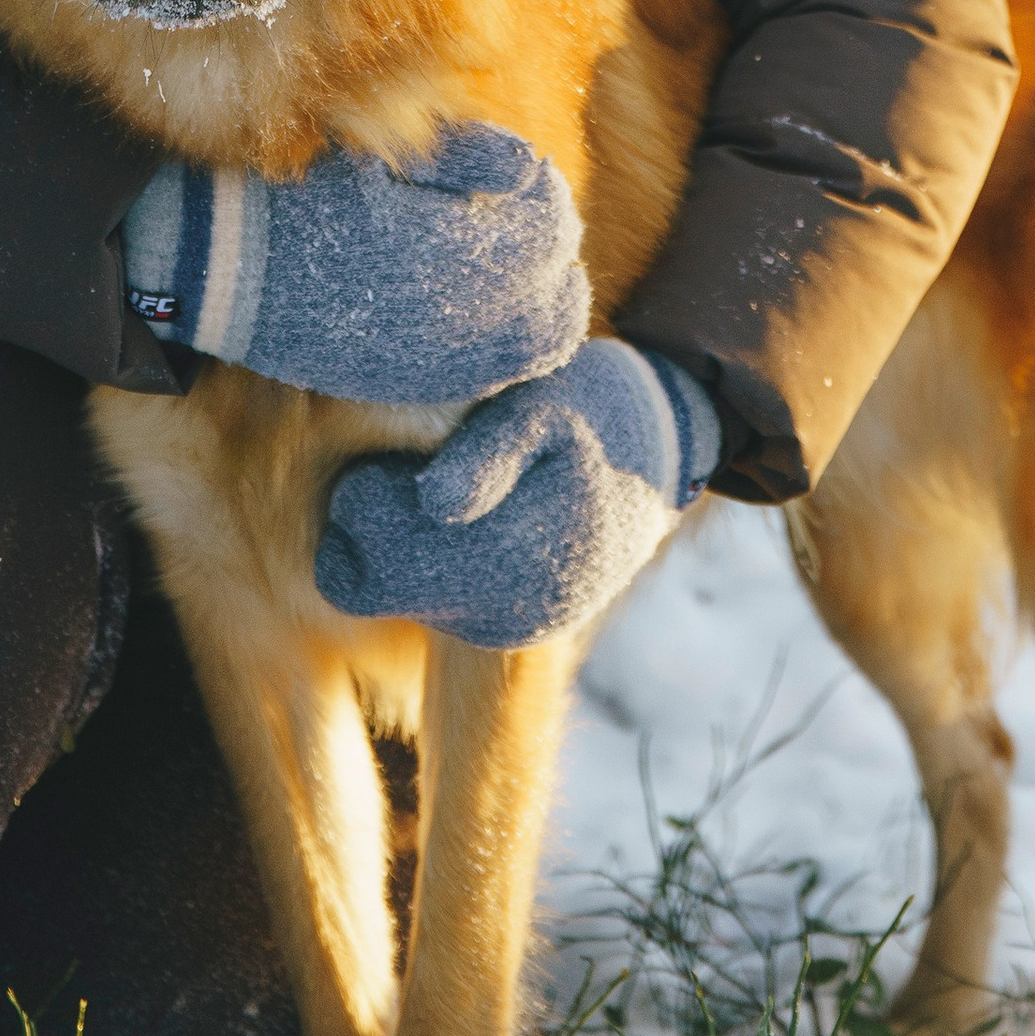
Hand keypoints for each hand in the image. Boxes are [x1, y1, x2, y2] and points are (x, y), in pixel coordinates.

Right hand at [119, 123, 589, 403]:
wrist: (225, 266)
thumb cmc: (302, 191)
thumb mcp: (380, 149)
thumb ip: (463, 155)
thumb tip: (530, 167)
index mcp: (448, 245)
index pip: (545, 225)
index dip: (545, 196)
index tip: (528, 175)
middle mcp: (452, 314)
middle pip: (550, 288)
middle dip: (552, 250)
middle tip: (533, 216)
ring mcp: (435, 358)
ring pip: (534, 341)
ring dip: (543, 300)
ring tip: (521, 264)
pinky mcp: (412, 382)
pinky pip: (492, 374)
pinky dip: (510, 343)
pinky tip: (493, 312)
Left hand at [313, 338, 718, 645]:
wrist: (667, 461)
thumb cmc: (595, 411)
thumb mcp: (549, 402)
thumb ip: (488, 451)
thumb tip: (432, 502)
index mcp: (506, 555)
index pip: (370, 545)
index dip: (367, 491)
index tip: (401, 454)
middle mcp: (502, 612)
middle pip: (372, 585)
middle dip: (373, 525)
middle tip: (414, 468)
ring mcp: (506, 630)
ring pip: (402, 599)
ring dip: (404, 546)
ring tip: (453, 487)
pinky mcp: (511, 633)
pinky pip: (439, 606)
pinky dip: (435, 565)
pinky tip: (472, 519)